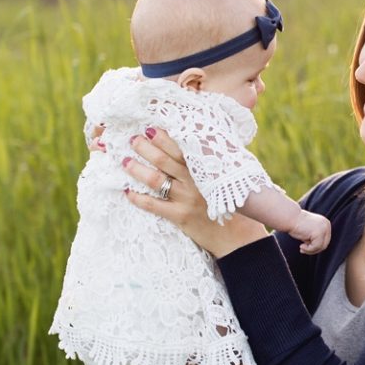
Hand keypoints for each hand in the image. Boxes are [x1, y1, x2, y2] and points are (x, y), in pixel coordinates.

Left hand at [123, 129, 266, 257]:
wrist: (240, 238)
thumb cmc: (237, 204)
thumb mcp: (232, 177)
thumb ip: (217, 160)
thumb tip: (204, 141)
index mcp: (208, 169)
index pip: (183, 148)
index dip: (166, 137)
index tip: (151, 127)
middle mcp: (196, 181)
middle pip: (166, 160)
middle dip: (147, 148)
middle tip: (133, 138)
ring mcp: (188, 199)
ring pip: (157, 180)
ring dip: (138, 169)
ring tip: (125, 160)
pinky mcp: (181, 217)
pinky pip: (155, 206)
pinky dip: (139, 198)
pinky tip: (127, 192)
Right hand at [286, 210, 331, 254]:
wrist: (290, 217)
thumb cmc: (296, 224)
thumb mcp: (310, 230)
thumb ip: (315, 237)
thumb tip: (319, 249)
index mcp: (325, 223)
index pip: (325, 240)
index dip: (316, 246)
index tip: (305, 247)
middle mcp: (327, 225)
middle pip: (324, 244)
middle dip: (313, 249)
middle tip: (302, 250)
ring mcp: (324, 229)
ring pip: (321, 247)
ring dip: (310, 250)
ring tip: (301, 248)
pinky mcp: (319, 233)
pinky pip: (316, 247)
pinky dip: (308, 249)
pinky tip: (301, 246)